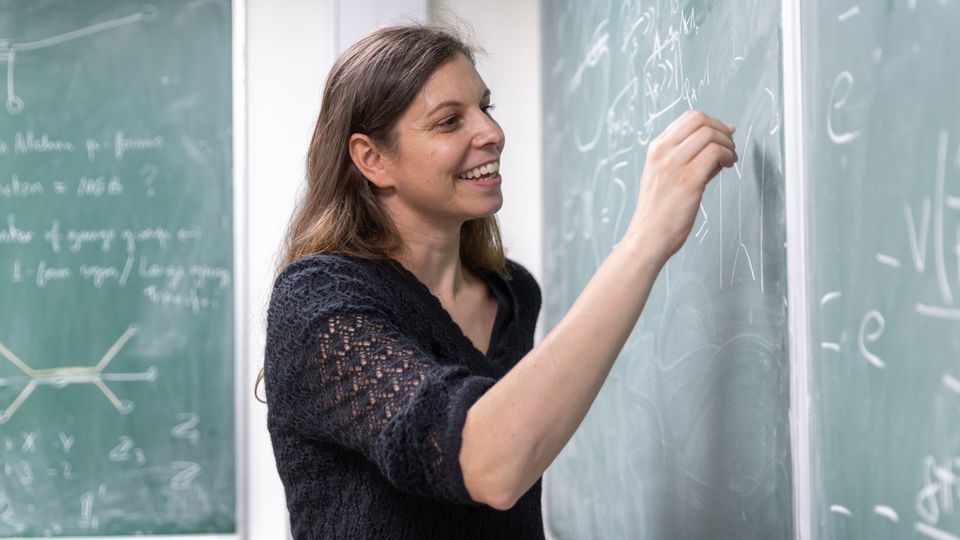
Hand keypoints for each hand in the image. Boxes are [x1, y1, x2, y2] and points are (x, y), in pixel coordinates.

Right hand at [626, 110, 736, 263]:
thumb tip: (719, 143)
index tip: (722, 134)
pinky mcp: (688, 180)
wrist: (648, 237)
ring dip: (727, 143)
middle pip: (700, 120)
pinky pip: (715, 153)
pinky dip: (728, 155)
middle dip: (721, 130)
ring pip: (709, 134)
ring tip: (729, 159)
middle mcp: (663, 153)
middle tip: (729, 146)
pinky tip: (727, 166)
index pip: (688, 118)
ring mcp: (674, 165)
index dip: (711, 122)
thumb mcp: (666, 177)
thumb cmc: (658, 213)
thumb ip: (690, 158)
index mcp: (656, 150)